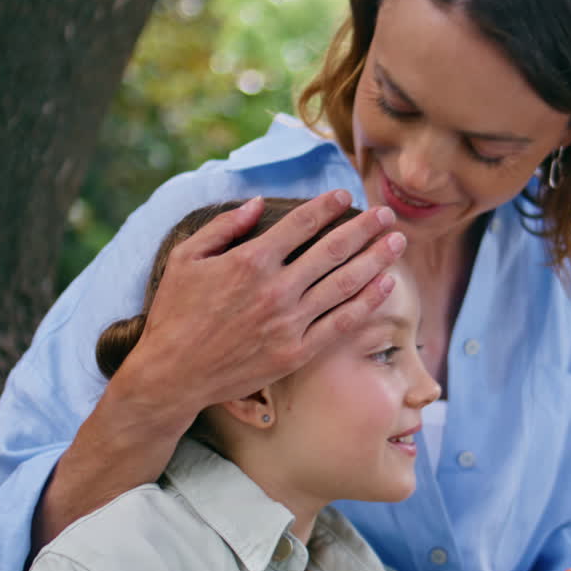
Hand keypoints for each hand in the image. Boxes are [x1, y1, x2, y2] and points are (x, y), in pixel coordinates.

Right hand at [111, 191, 404, 425]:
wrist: (173, 375)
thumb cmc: (175, 314)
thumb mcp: (186, 259)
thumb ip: (223, 227)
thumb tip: (257, 204)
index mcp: (250, 261)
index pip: (300, 224)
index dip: (326, 206)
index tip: (345, 195)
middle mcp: (276, 289)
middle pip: (332, 250)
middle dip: (364, 228)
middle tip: (386, 213)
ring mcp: (289, 323)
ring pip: (344, 284)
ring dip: (376, 259)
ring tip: (397, 240)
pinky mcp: (295, 353)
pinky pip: (341, 323)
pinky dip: (367, 302)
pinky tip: (385, 284)